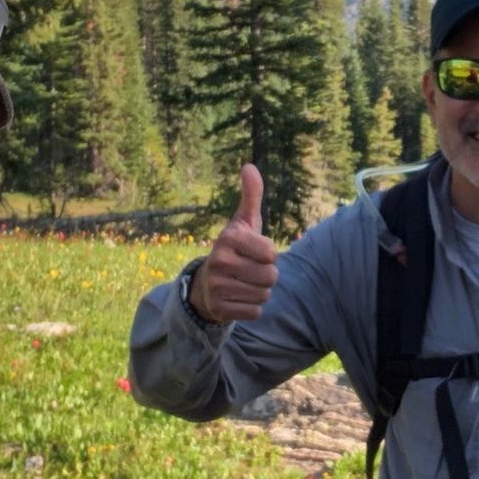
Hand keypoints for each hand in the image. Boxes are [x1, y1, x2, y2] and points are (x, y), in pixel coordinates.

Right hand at [190, 165, 278, 322]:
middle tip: (250, 271)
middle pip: (270, 276)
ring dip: (260, 291)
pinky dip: (252, 307)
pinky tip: (239, 298)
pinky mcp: (219, 308)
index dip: (269, 255)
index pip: (272, 252)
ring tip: (244, 283)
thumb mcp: (243, 223)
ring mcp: (216, 286)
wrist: (206, 284)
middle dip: (267, 276)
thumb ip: (251, 197)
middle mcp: (219, 261)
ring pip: (264, 294)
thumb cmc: (234, 249)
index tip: (255, 252)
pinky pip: (255, 311)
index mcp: (228, 238)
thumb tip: (249, 166)